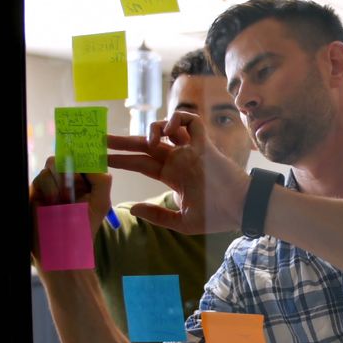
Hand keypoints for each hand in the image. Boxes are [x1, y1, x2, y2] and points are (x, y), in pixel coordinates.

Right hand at [29, 157, 111, 266]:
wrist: (61, 247)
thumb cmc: (84, 227)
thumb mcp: (100, 202)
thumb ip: (101, 180)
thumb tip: (90, 162)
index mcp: (84, 179)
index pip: (83, 157)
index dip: (84, 156)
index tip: (87, 162)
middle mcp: (66, 178)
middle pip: (67, 156)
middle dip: (72, 169)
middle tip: (75, 186)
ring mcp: (50, 182)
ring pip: (53, 163)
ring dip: (61, 182)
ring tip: (64, 202)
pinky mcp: (35, 189)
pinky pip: (42, 176)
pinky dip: (51, 188)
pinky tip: (53, 204)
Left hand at [108, 110, 249, 234]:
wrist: (242, 209)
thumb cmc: (217, 217)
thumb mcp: (182, 222)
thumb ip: (158, 215)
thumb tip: (132, 208)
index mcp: (173, 176)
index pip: (141, 163)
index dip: (122, 160)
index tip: (103, 158)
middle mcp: (180, 160)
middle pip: (146, 144)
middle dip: (123, 141)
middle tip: (101, 138)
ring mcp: (192, 150)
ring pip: (167, 128)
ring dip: (153, 129)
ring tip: (150, 141)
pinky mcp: (205, 143)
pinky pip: (190, 121)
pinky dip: (177, 120)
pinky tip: (170, 131)